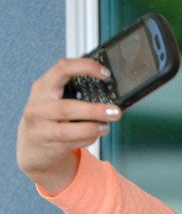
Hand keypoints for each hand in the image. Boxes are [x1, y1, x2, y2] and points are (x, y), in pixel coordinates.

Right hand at [16, 58, 121, 194]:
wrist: (34, 146)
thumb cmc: (50, 115)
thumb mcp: (55, 96)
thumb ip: (74, 85)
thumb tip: (104, 74)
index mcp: (43, 86)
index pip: (62, 68)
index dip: (86, 67)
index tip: (106, 74)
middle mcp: (39, 106)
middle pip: (68, 108)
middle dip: (94, 110)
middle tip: (115, 112)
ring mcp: (41, 128)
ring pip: (69, 130)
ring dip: (93, 128)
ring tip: (106, 126)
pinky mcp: (48, 146)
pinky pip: (72, 143)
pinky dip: (88, 139)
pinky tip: (95, 134)